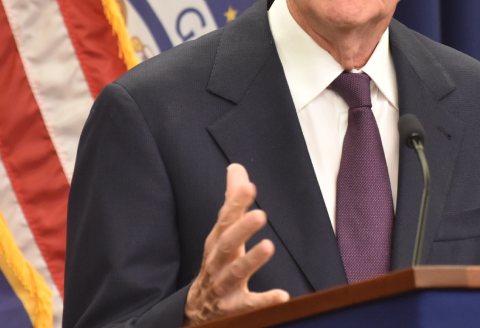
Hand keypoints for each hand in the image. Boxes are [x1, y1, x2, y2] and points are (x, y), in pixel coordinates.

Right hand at [185, 164, 289, 323]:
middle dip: (242, 229)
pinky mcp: (234, 307)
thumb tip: (237, 168)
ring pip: (236, 272)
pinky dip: (264, 300)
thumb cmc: (217, 264)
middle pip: (227, 244)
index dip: (235, 204)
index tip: (249, 187)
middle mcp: (217, 262)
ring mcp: (224, 285)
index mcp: (217, 242)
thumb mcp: (222, 233)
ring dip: (251, 260)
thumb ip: (232, 202)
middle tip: (260, 214)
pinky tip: (282, 295)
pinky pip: (249, 304)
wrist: (197, 309)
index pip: (225, 220)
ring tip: (268, 246)